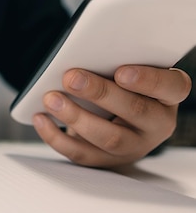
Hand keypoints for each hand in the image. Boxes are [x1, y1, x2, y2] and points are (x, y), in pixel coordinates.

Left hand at [32, 65, 191, 166]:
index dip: (148, 80)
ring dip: (75, 117)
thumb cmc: (124, 87)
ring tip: (51, 98)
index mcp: (167, 96)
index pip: (171, 87)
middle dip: (99, 94)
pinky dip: (55, 136)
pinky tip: (41, 118)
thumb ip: (116, 64)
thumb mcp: (130, 71)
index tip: (121, 72)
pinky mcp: (105, 161)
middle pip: (134, 111)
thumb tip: (83, 52)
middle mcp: (156, 125)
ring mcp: (132, 147)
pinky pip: (80, 153)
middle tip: (71, 78)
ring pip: (107, 138)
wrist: (118, 120)